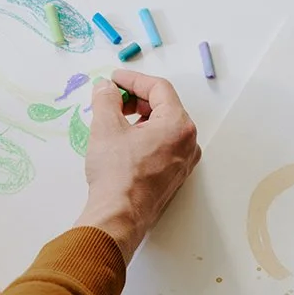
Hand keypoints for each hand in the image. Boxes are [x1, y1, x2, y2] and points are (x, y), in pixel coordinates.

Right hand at [75, 70, 200, 262]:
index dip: (134, 79)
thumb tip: (105, 87)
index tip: (114, 79)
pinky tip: (123, 142)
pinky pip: (162, 146)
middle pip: (164, 107)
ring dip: (140, 118)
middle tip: (112, 99)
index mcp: (178, 125)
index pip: (159, 88)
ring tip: (114, 121)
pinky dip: (144, 136)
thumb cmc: (116, 173)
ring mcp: (183, 162)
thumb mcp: (105, 127)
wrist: (119, 215)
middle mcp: (187, 142)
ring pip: (163, 127)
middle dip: (136, 98)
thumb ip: (106, 99)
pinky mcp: (173, 177)